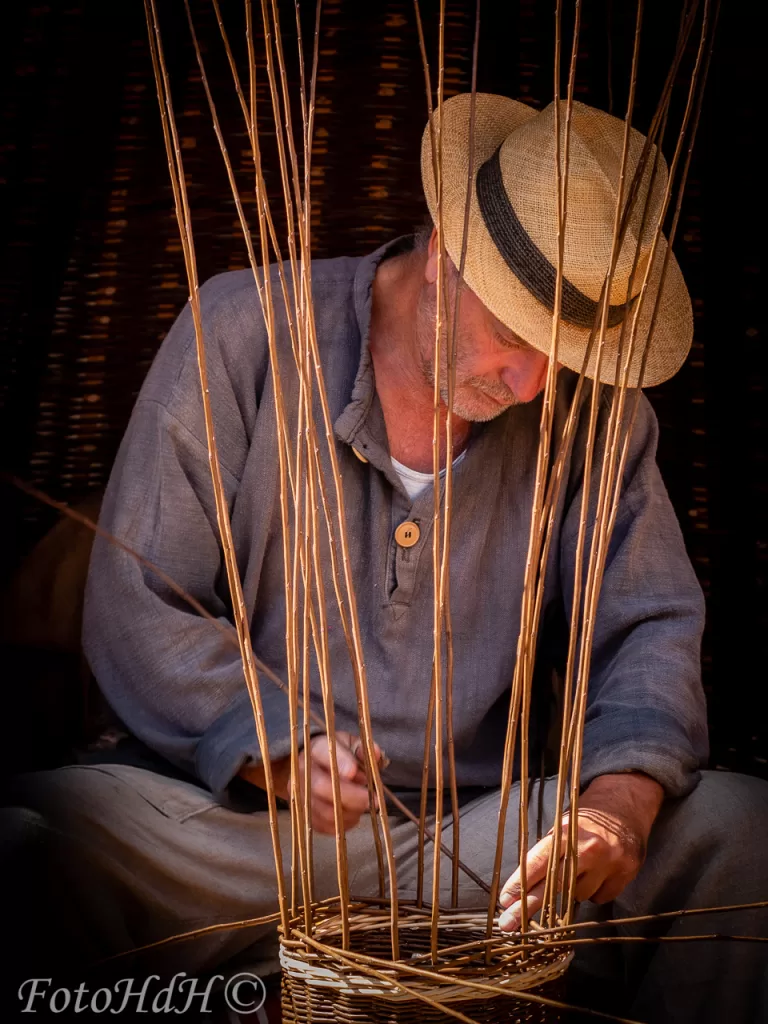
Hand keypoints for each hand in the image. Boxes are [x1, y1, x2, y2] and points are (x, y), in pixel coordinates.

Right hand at [240, 731, 383, 834]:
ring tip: (363, 807)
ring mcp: (300, 794)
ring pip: (325, 811)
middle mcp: (303, 770)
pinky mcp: (304, 814)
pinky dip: (343, 824)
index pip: (323, 752)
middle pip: (322, 786)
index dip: (339, 762)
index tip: (354, 772)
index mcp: (315, 748)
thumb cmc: (337, 755)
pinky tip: (353, 815)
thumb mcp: (350, 744)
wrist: (312, 767)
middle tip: (372, 799)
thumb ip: (363, 748)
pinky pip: (324, 826)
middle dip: (352, 796)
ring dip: (350, 813)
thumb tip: (377, 754)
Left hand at [498, 772, 663, 931]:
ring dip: (572, 892)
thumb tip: (524, 886)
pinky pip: (600, 898)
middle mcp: (587, 848)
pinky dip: (594, 891)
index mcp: (565, 832)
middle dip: (529, 906)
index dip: (520, 884)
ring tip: (579, 870)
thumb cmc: (585, 819)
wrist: (625, 806)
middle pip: (553, 885)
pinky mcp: (625, 873)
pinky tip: (597, 874)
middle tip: (508, 924)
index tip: (504, 901)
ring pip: (578, 895)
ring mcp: (608, 862)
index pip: (538, 862)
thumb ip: (548, 853)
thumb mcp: (562, 826)